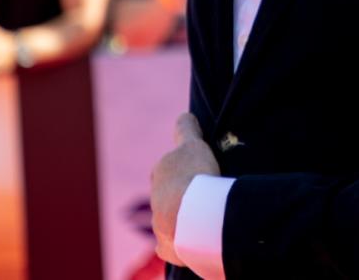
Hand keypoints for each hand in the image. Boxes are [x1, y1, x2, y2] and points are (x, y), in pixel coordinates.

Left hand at [151, 112, 219, 266]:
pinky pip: (171, 242)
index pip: (167, 167)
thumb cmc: (194, 175)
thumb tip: (184, 114)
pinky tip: (191, 237)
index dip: (180, 167)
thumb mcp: (193, 145)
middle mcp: (155, 196)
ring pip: (169, 216)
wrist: (191, 216)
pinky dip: (178, 239)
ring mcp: (158, 222)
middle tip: (201, 193)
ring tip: (203, 215)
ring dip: (182, 215)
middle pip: (166, 192)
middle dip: (179, 193)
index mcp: (160, 172)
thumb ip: (186, 130)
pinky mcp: (166, 244)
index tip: (193, 170)